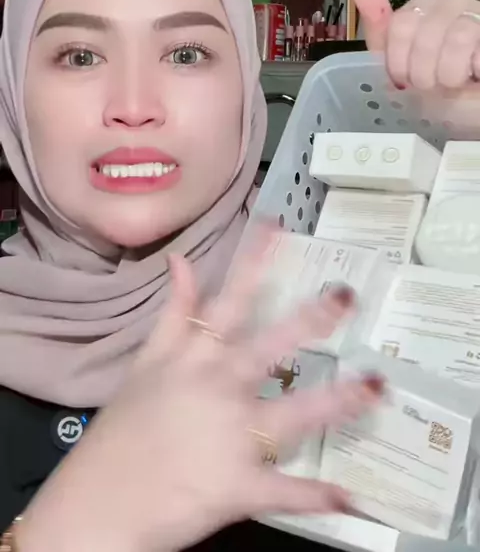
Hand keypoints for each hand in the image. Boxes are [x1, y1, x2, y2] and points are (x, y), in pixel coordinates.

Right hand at [19, 245, 383, 551]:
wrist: (98, 502)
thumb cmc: (122, 431)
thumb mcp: (145, 364)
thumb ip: (172, 313)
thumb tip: (181, 260)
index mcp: (195, 358)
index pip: (229, 299)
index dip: (254, 261)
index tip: (279, 227)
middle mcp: (218, 388)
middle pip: (270, 346)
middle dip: (310, 320)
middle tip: (346, 296)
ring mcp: (231, 437)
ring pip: (294, 413)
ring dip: (337, 400)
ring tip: (376, 386)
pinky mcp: (238, 486)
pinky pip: (284, 490)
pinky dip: (315, 496)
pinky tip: (349, 495)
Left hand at [350, 0, 479, 90]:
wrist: (471, 106)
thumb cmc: (438, 87)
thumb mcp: (400, 63)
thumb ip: (380, 30)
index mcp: (422, 7)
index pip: (400, 25)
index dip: (398, 62)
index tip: (403, 81)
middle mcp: (451, 2)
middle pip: (424, 34)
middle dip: (423, 73)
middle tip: (430, 86)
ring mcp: (477, 14)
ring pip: (456, 40)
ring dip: (449, 75)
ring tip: (452, 84)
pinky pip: (478, 49)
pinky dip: (472, 72)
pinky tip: (474, 75)